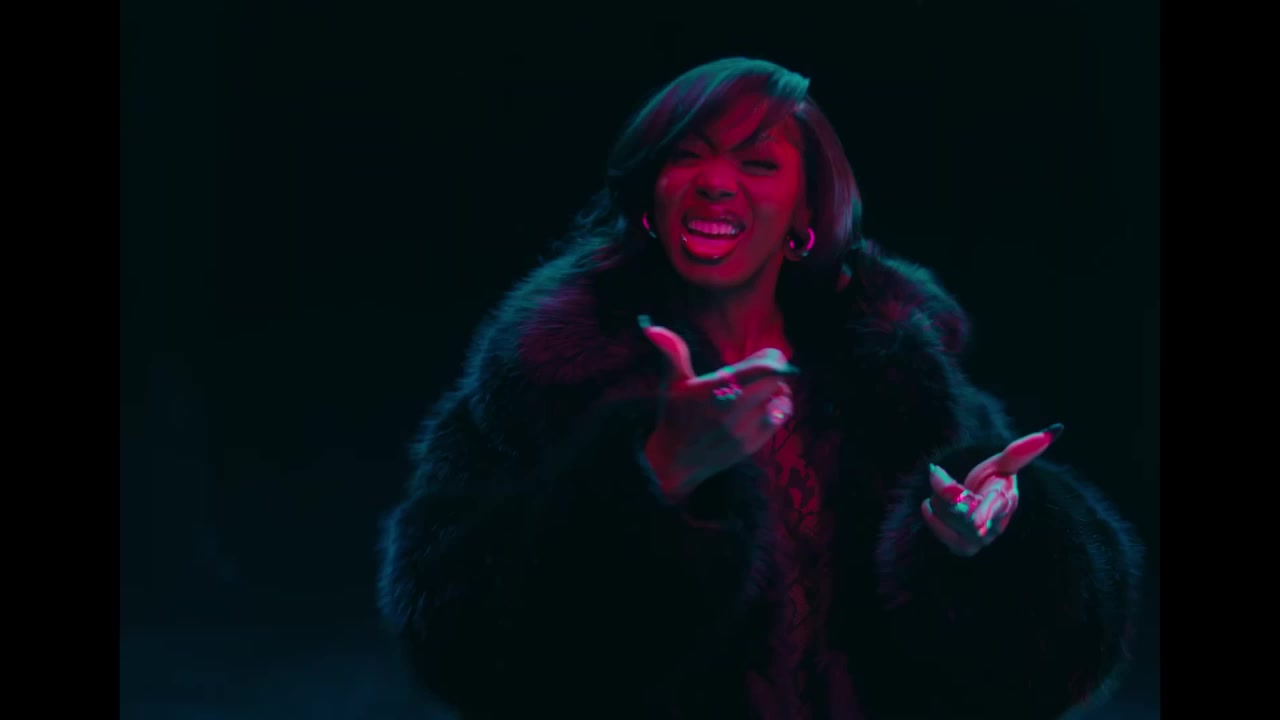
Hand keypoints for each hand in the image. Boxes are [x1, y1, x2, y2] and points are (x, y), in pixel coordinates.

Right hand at [640, 319, 798, 503]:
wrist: (675, 461)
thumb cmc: (675, 416)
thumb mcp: (673, 383)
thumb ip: (673, 352)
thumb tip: (654, 328)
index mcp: (718, 387)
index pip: (765, 365)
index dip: (771, 356)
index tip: (766, 355)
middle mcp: (734, 407)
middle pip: (776, 379)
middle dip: (773, 371)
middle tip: (763, 371)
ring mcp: (745, 427)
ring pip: (781, 398)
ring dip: (776, 391)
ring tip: (763, 390)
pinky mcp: (753, 443)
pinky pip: (780, 418)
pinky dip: (778, 409)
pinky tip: (765, 407)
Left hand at [921, 424, 1063, 556]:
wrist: (978, 501)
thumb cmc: (993, 480)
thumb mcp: (1004, 463)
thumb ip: (1023, 449)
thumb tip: (1056, 428)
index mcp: (1006, 500)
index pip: (996, 507)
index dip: (986, 513)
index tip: (975, 522)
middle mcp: (996, 523)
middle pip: (966, 514)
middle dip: (948, 492)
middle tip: (936, 472)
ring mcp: (981, 539)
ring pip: (954, 524)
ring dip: (940, 503)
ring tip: (940, 489)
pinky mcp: (965, 547)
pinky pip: (946, 539)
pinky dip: (934, 520)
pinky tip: (927, 504)